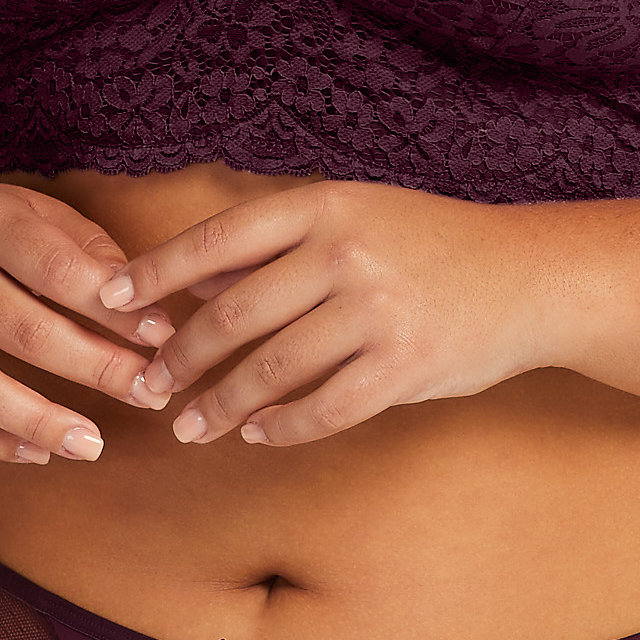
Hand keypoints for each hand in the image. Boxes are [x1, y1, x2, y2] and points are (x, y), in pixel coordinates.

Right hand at [0, 177, 175, 463]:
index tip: (162, 338)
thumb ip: (90, 251)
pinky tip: (39, 453)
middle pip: (24, 331)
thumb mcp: (36, 213)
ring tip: (92, 445)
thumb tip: (148, 311)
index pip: (59, 270)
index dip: (113, 310)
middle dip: (95, 369)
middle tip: (150, 395)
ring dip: (39, 421)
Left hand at [99, 181, 556, 446]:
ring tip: (189, 426)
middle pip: (233, 313)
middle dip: (178, 356)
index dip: (155, 271)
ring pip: (270, 370)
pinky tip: (258, 434)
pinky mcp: (404, 367)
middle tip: (145, 385)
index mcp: (326, 206)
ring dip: (219, 405)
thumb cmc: (433, 246)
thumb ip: (278, 244)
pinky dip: (282, 427)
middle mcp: (346, 253)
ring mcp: (377, 312)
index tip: (107, 300)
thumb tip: (187, 276)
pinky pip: (323, 409)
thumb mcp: (357, 217)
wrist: (532, 276)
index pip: (217, 238)